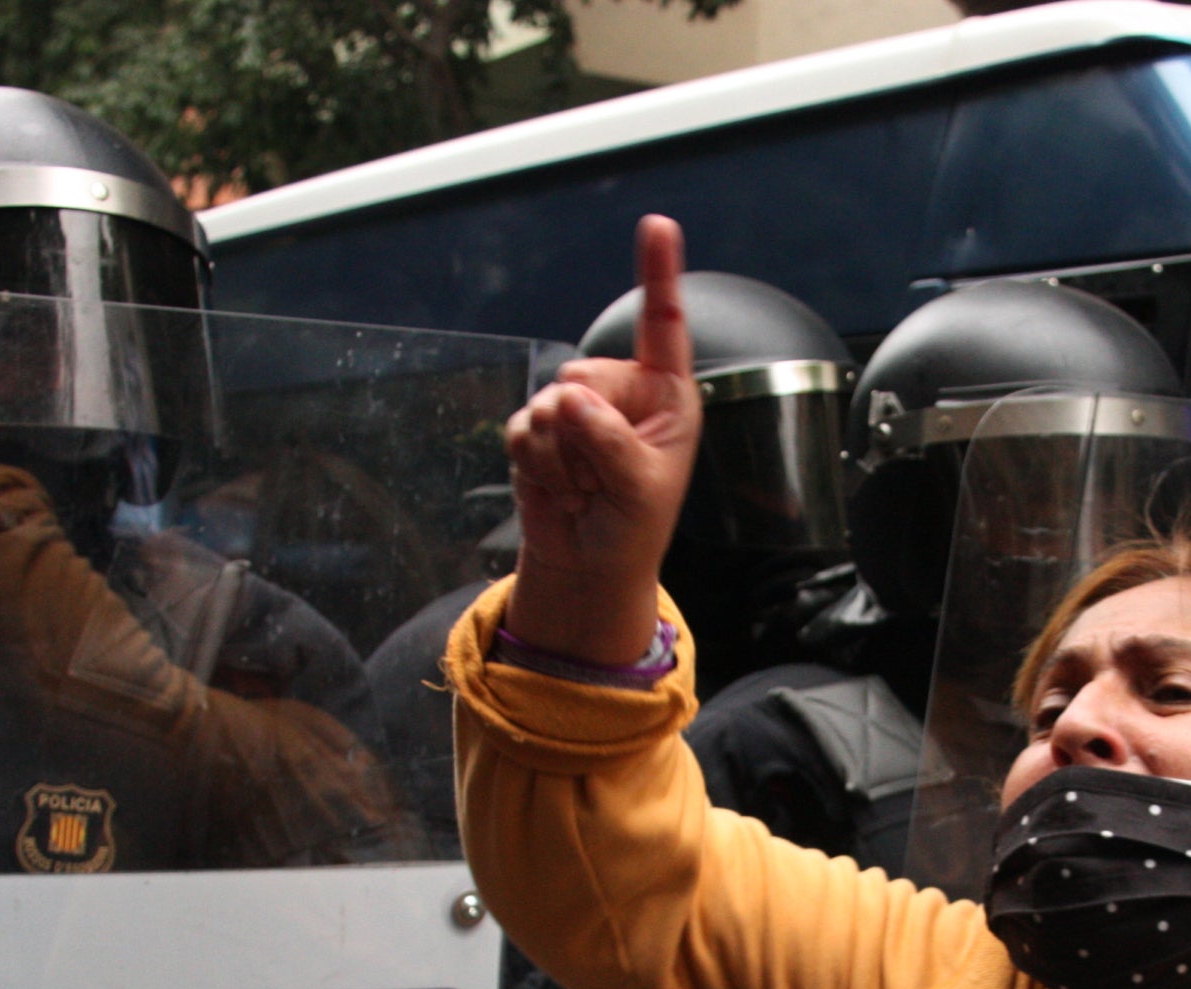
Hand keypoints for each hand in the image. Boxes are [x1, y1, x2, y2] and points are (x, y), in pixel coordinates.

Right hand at [502, 215, 700, 666]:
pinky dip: (538, 465)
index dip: (659, 274)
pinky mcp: (537, 427)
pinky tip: (559, 486)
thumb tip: (569, 400)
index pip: (663, 325)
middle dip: (588, 434)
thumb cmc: (633, 523)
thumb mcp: (642, 489)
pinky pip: (524, 430)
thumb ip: (610, 443)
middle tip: (603, 478)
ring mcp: (575, 406)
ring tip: (584, 486)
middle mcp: (621, 390)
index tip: (658, 225)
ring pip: (551, 407)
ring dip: (564, 460)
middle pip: (586, 376)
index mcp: (666, 394)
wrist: (589, 560)